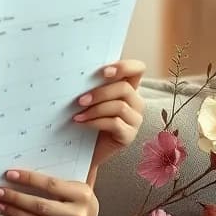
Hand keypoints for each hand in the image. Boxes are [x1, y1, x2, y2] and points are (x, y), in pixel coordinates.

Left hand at [0, 169, 97, 215]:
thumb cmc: (75, 196)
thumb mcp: (73, 183)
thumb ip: (58, 174)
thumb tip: (24, 163)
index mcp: (82, 194)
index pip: (51, 185)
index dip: (29, 179)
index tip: (9, 174)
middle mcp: (78, 214)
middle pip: (40, 205)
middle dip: (15, 197)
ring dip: (13, 211)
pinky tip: (8, 212)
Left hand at [73, 59, 145, 175]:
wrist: (83, 148)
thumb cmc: (86, 117)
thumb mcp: (90, 98)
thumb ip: (92, 84)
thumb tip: (78, 72)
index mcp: (127, 87)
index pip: (138, 69)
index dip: (125, 67)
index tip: (104, 72)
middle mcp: (135, 102)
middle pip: (124, 88)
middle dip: (100, 93)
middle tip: (80, 100)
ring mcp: (135, 120)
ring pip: (119, 106)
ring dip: (95, 109)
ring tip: (78, 114)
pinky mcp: (129, 136)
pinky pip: (115, 124)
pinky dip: (95, 122)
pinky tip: (82, 123)